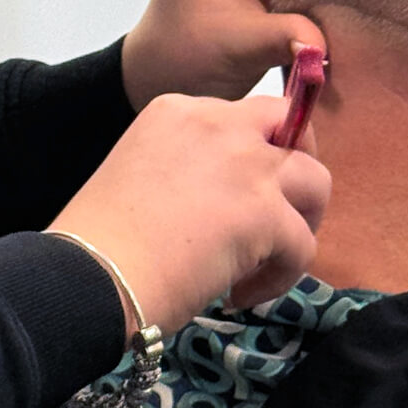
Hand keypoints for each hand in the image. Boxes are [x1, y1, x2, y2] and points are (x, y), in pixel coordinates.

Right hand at [48, 91, 329, 335]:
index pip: (241, 116)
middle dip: (297, 163)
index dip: (249, 154)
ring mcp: (247, 165)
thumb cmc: (98, 238)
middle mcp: (218, 124)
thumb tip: (221, 204)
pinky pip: (303, 244)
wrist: (92, 273)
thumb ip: (186, 169)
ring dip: (301, 222)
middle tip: (282, 209)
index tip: (230, 196)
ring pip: (316, 182)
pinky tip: (240, 297)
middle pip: (289, 126)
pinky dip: (280, 278)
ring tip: (267, 260)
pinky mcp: (267, 213)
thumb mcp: (139, 171)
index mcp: (177, 111)